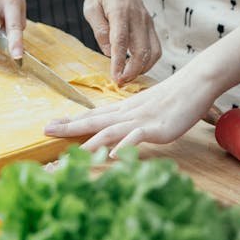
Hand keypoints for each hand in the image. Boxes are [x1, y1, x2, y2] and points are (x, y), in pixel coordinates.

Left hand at [44, 66, 214, 152]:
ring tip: (71, 154)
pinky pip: (137, 137)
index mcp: (123, 110)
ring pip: (110, 131)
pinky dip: (124, 146)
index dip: (69, 122)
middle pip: (93, 122)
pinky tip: (113, 155)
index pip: (92, 116)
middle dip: (68, 129)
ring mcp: (141, 120)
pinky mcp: (156, 128)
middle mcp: (127, 114)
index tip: (48, 126)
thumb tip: (115, 134)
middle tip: (45, 132)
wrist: (195, 84)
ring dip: (89, 142)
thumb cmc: (172, 98)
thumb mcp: (146, 109)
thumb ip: (130, 120)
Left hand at [83, 0, 160, 84]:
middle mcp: (138, 18)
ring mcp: (147, 23)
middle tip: (120, 83)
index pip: (121, 41)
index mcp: (120, 12)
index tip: (116, 78)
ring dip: (142, 69)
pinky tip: (136, 68)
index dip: (120, 61)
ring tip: (127, 77)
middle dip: (132, 71)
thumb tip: (109, 52)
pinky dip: (148, 63)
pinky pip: (156, 49)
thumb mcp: (91, 7)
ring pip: (153, 52)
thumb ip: (99, 29)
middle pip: (142, 50)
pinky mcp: (151, 27)